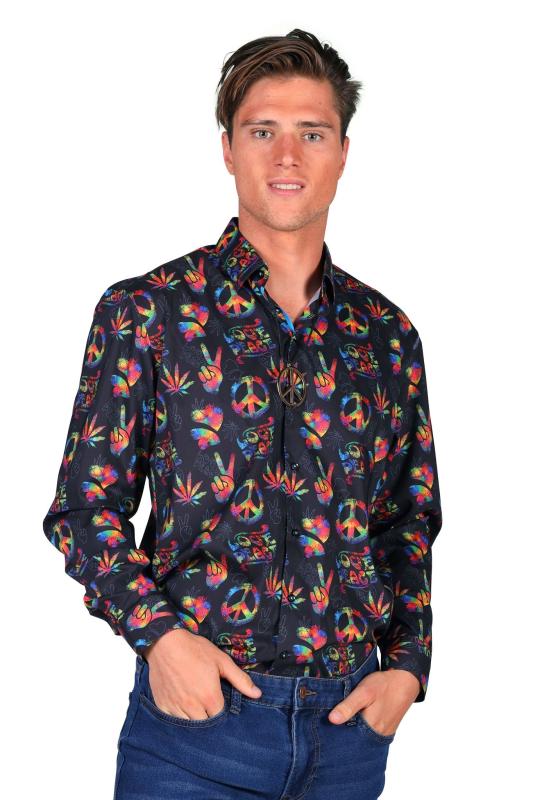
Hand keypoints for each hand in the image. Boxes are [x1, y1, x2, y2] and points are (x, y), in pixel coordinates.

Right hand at [143, 629, 261, 719]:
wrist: (164, 643)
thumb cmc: (195, 650)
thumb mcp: (221, 661)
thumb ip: (240, 679)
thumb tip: (257, 694)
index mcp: (209, 697)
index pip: (220, 717)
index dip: (221, 710)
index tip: (220, 701)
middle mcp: (192, 707)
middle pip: (205, 723)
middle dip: (208, 715)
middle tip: (207, 702)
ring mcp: (176, 707)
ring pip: (188, 724)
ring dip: (194, 718)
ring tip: (195, 704)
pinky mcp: (162, 705)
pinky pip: (173, 720)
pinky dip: (178, 715)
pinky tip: (181, 703)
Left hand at [328, 668, 420, 735]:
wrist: (405, 681)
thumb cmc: (384, 685)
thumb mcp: (364, 691)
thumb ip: (348, 706)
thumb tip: (332, 720)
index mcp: (370, 728)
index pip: (347, 739)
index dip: (335, 733)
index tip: (325, 726)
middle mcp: (377, 735)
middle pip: (354, 740)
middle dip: (342, 733)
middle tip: (330, 722)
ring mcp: (383, 733)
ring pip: (362, 737)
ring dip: (352, 730)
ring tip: (341, 719)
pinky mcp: (386, 729)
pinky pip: (370, 734)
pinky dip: (361, 728)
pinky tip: (355, 719)